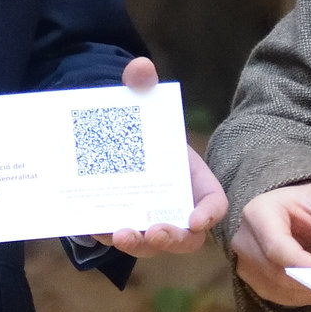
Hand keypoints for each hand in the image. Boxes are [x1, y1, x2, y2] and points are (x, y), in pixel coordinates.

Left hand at [90, 58, 228, 256]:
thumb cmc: (138, 123)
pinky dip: (109, 236)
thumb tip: (140, 67)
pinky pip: (121, 238)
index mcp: (194, 179)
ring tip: (119, 233)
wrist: (109, 139)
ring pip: (153, 244)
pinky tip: (96, 225)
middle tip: (154, 232)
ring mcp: (150, 219)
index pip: (215, 203)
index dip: (210, 214)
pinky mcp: (124, 225)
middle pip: (186, 236)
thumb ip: (141, 85)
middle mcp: (177, 205)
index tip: (197, 219)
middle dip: (172, 238)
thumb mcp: (138, 101)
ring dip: (139, 244)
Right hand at [231, 181, 310, 306]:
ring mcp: (246, 265)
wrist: (290, 210)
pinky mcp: (255, 282)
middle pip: (280, 274)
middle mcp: (245, 242)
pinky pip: (283, 298)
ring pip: (282, 291)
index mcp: (258, 214)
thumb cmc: (306, 202)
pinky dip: (308, 295)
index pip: (278, 248)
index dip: (308, 266)